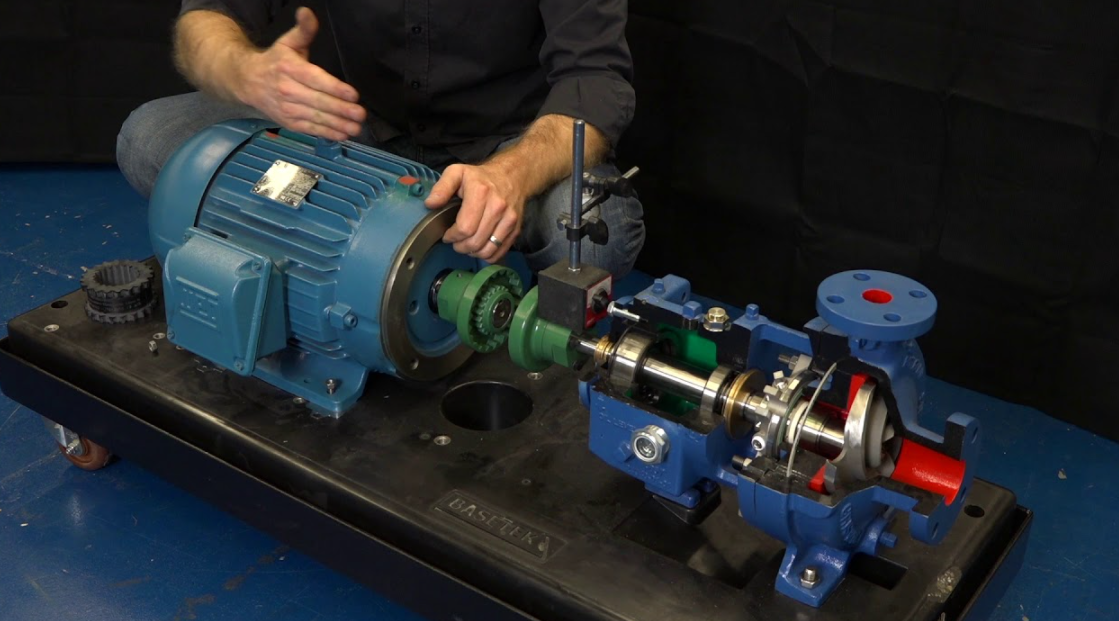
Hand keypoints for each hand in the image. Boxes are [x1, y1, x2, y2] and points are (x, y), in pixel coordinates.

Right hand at [237, 7, 365, 140]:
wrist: (245, 80)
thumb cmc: (274, 61)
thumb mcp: (288, 42)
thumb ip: (303, 30)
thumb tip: (307, 12)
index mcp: (289, 68)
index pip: (315, 79)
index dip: (334, 88)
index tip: (353, 94)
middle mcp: (287, 89)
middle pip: (318, 101)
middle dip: (341, 109)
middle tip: (360, 114)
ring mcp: (287, 108)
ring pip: (315, 118)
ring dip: (337, 124)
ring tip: (356, 127)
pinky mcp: (288, 122)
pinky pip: (309, 129)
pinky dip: (326, 133)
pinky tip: (342, 134)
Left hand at [425, 163, 526, 262]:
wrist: (512, 176)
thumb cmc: (480, 177)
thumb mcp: (457, 172)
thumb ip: (441, 187)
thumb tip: (430, 204)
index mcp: (481, 193)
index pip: (464, 228)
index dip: (452, 236)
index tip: (447, 234)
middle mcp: (498, 207)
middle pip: (475, 242)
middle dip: (460, 246)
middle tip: (456, 242)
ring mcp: (509, 220)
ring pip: (487, 251)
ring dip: (473, 253)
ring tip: (467, 245)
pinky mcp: (516, 229)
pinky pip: (499, 253)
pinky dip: (487, 256)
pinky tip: (480, 247)